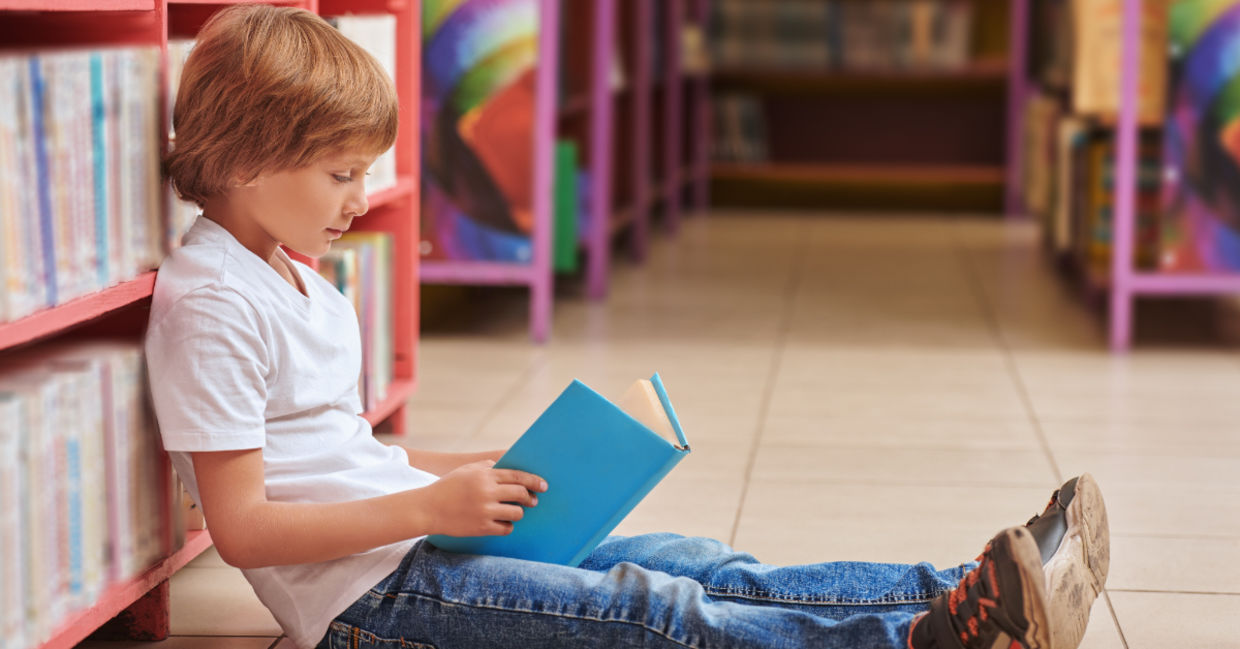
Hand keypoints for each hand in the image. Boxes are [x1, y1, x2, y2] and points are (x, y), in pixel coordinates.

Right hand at [423, 460, 546, 536]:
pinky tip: (502, 523)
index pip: (517, 476)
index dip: (534, 481)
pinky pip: (506, 528)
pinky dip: (507, 526)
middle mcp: (487, 492)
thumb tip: (506, 465)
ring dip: (518, 513)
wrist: (428, 508)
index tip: (544, 485)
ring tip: (513, 512)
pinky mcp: (481, 528)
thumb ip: (487, 466)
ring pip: (516, 513)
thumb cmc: (447, 487)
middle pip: (520, 494)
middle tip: (532, 501)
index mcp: (484, 476)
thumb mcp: (466, 470)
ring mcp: (485, 511)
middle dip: (530, 498)